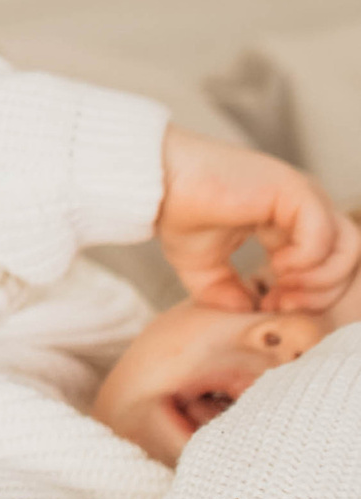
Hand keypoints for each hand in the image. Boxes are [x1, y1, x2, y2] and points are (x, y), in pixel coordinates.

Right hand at [156, 123, 360, 313]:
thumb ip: (229, 295)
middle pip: (347, 259)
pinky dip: (306, 260)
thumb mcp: (206, 269)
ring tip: (284, 286)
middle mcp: (302, 207)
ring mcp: (302, 196)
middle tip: (281, 304)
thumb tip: (249, 313)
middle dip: (321, 293)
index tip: (270, 307)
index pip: (329, 265)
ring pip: (349, 247)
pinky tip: (275, 264)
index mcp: (288, 222)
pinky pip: (323, 234)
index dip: (309, 296)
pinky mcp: (293, 189)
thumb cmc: (178, 212)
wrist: (157, 185)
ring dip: (321, 279)